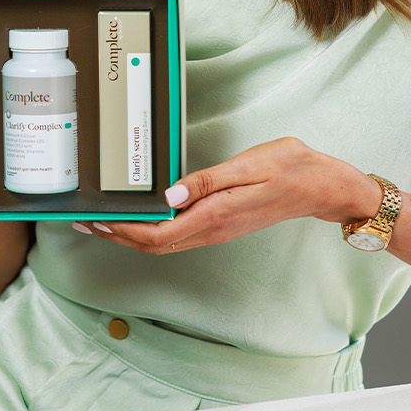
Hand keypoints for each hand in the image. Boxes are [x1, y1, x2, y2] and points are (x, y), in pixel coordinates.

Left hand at [76, 137, 381, 254]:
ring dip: (132, 236)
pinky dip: (153, 231)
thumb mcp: (250, 165)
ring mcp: (218, 230)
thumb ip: (207, 181)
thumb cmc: (292, 169)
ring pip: (165, 244)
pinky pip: (179, 237)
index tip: (95, 222)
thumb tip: (169, 197)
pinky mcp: (222, 226)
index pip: (157, 235)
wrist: (324, 187)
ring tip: (106, 222)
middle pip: (155, 245)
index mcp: (216, 215)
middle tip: (86, 223)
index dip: (121, 233)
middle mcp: (214, 229)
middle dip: (117, 237)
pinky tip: (144, 217)